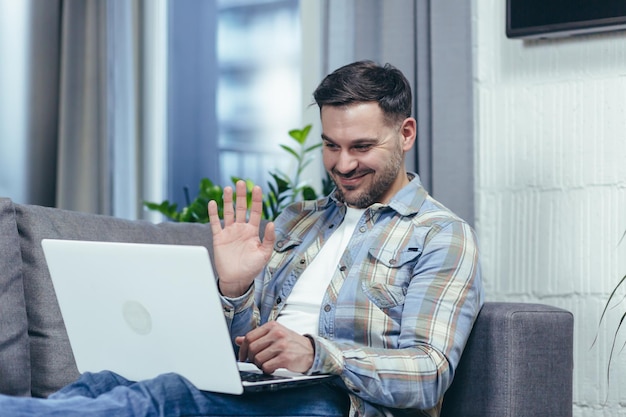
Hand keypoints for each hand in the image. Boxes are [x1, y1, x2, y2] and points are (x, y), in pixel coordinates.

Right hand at [208, 180, 274, 297]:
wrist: (237, 280)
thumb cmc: (252, 268)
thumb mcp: (264, 254)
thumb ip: (269, 239)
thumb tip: (271, 223)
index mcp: (253, 231)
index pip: (255, 211)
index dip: (256, 200)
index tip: (257, 188)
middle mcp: (241, 229)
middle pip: (241, 208)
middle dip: (241, 196)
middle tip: (241, 182)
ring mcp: (229, 232)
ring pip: (228, 212)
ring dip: (228, 201)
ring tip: (228, 189)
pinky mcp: (219, 237)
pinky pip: (215, 223)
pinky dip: (213, 213)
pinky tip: (213, 203)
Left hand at [236, 322, 314, 373]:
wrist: (312, 351)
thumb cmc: (292, 343)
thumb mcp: (275, 335)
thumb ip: (257, 337)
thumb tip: (238, 340)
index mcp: (272, 326)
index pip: (249, 337)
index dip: (243, 348)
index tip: (243, 356)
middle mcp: (277, 334)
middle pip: (252, 348)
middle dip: (251, 358)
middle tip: (255, 362)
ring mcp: (281, 345)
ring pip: (257, 359)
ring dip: (259, 365)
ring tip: (267, 364)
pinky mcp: (285, 358)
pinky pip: (266, 367)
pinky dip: (267, 370)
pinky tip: (273, 367)